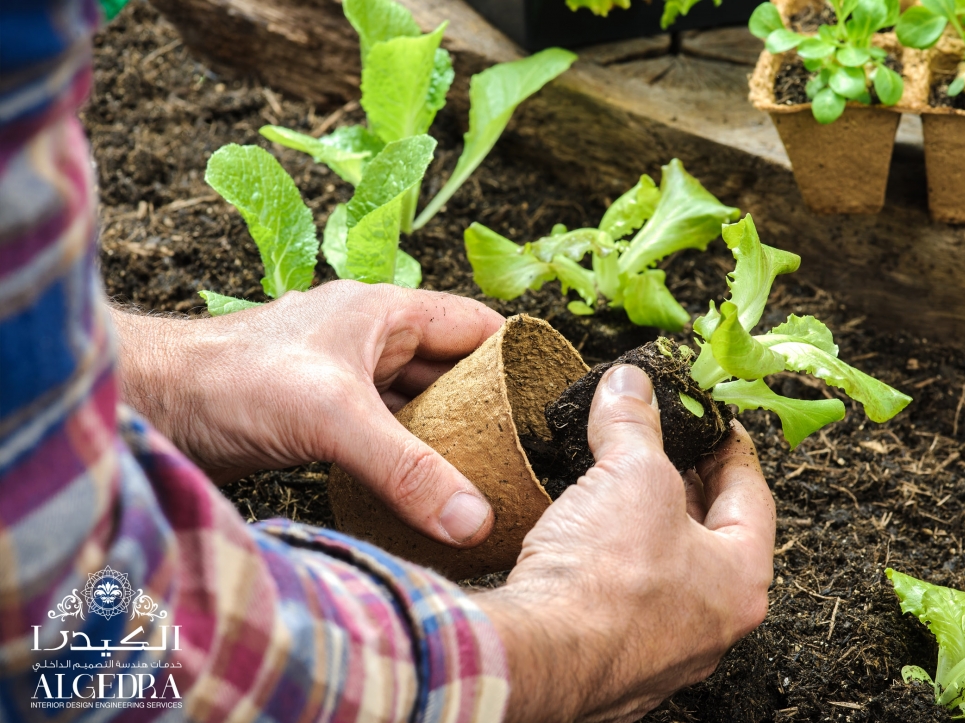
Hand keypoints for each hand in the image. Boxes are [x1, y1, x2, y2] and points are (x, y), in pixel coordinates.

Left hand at [112, 280, 503, 546]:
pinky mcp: (319, 418)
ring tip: (487, 478)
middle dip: (486, 408)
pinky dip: (407, 459)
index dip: (517, 356)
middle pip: (451, 370)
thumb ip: (409, 470)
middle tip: (525, 454)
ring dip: (445, 438)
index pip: (476, 326)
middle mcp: (369, 340)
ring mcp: (343, 379)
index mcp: (385, 313)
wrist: (151, 405)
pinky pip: (383, 435)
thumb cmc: (231, 380)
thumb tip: (476, 519)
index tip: (550, 402)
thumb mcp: (334, 419)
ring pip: (416, 406)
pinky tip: (425, 492)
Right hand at [476, 365, 775, 722]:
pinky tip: (583, 541)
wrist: (537, 658)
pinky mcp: (612, 664)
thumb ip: (635, 423)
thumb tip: (630, 384)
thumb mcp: (630, 473)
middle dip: (683, 486)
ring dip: (643, 528)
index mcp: (741, 581)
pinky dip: (610, 566)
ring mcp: (663, 653)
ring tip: (616, 485)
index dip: (731, 448)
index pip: (752, 497)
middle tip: (663, 447)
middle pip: (709, 537)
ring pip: (664, 573)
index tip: (715, 424)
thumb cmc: (605, 579)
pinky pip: (622, 603)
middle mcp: (711, 626)